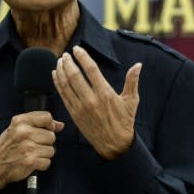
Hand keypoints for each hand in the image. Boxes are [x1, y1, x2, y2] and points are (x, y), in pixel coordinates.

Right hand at [0, 111, 63, 191]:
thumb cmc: (5, 148)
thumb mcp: (17, 129)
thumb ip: (38, 124)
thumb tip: (60, 125)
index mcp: (20, 122)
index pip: (47, 117)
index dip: (49, 125)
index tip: (45, 130)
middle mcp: (24, 132)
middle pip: (51, 136)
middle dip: (44, 143)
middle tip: (32, 146)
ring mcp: (28, 147)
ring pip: (51, 150)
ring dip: (43, 155)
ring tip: (30, 154)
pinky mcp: (31, 161)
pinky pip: (47, 162)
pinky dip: (41, 165)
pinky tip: (30, 162)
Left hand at [52, 45, 140, 159]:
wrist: (114, 144)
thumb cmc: (124, 121)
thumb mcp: (131, 101)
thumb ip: (132, 81)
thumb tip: (138, 65)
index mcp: (105, 93)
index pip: (91, 69)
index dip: (82, 57)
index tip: (77, 49)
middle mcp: (91, 100)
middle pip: (75, 75)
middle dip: (68, 62)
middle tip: (65, 54)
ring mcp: (80, 107)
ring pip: (66, 85)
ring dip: (61, 71)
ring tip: (59, 61)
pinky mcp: (74, 114)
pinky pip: (63, 95)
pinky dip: (57, 83)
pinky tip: (55, 75)